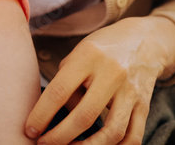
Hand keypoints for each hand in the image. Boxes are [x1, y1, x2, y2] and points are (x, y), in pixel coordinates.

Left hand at [25, 17, 174, 144]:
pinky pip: (133, 137)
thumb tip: (52, 118)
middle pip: (84, 117)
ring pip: (112, 133)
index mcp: (89, 56)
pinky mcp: (144, 105)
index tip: (30, 130)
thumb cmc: (103, 49)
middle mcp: (112, 73)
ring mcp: (131, 91)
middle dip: (59, 138)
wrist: (145, 40)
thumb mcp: (79, 53)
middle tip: (44, 144)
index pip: (59, 91)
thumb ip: (66, 81)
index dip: (41, 115)